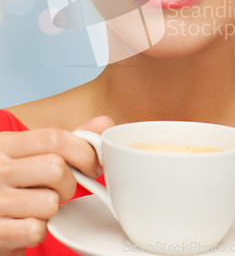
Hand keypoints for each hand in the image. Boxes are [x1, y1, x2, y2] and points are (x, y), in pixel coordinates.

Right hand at [0, 115, 113, 255]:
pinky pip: (35, 230)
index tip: (93, 166)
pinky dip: (39, 231)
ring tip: (40, 207)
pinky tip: (28, 223)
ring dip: (53, 210)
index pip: (54, 138)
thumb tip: (105, 123)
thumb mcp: (34, 154)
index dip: (83, 152)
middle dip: (69, 184)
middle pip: (56, 168)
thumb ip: (69, 139)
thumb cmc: (16, 183)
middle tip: (62, 190)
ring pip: (49, 203)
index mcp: (6, 143)